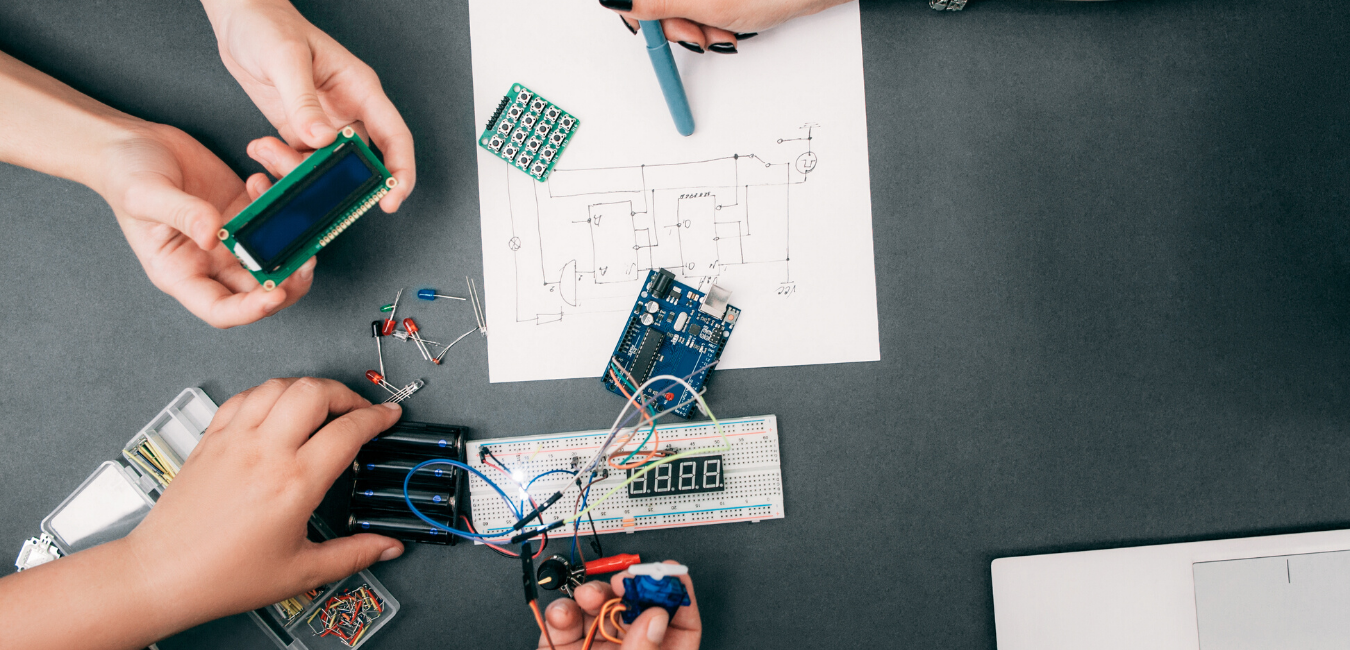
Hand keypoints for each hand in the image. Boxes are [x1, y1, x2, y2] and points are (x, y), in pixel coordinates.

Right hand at [96, 121, 315, 327]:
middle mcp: (209, 263)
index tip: (274, 293)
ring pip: (274, 261)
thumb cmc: (125, 174)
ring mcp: (230, 240)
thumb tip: (212, 235)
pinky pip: (275, 222)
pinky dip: (282, 208)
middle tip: (305, 260)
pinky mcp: (244, 213)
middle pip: (258, 292)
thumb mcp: (144, 194)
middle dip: (288, 283)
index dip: (250, 310)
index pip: (221, 310)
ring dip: (293, 249)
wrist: (131, 142)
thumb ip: (180, 213)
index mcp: (180, 272)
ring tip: (303, 226)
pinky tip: (266, 180)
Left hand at [126, 378, 404, 622]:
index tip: (387, 416)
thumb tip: (385, 546)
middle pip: (314, 391)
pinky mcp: (210, 440)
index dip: (377, 417)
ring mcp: (234, 441)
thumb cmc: (221, 575)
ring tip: (320, 404)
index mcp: (293, 482)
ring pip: (278, 385)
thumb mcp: (301, 571)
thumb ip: (353, 555)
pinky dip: (268, 394)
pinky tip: (276, 408)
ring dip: (307, 387)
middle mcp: (264, 452)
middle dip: (346, 393)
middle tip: (357, 409)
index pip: (348, 430)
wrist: (163, 574)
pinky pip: (244, 397)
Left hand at [203, 0, 414, 211]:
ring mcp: (323, 124)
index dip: (400, 171)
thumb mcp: (286, 58)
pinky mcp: (298, 131)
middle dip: (338, 181)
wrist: (241, 19)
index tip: (391, 200)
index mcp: (361, 90)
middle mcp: (347, 111)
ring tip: (266, 150)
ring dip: (296, 172)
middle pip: (361, 162)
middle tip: (313, 190)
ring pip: (326, 168)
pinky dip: (280, 166)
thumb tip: (321, 140)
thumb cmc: (270, 26)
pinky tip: (261, 149)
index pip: (394, 137)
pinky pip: (299, 163)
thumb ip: (303, 101)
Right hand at [540, 562, 701, 649]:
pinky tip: (563, 614)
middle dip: (629, 587)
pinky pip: (564, 621)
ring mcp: (592, 648)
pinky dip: (561, 611)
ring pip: (599, 608)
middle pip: (636, 609)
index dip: (679, 597)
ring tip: (589, 596)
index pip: (680, 626)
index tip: (672, 574)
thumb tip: (656, 616)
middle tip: (624, 579)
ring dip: (592, 593)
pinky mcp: (561, 646)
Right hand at [602, 0, 849, 52]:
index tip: (656, 30)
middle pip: (657, 0)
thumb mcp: (708, 2)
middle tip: (700, 36)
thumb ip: (658, 2)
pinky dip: (711, 18)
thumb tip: (618, 0)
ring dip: (697, 25)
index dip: (640, 14)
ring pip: (679, 4)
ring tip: (723, 32)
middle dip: (675, 23)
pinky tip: (730, 24)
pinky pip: (699, 3)